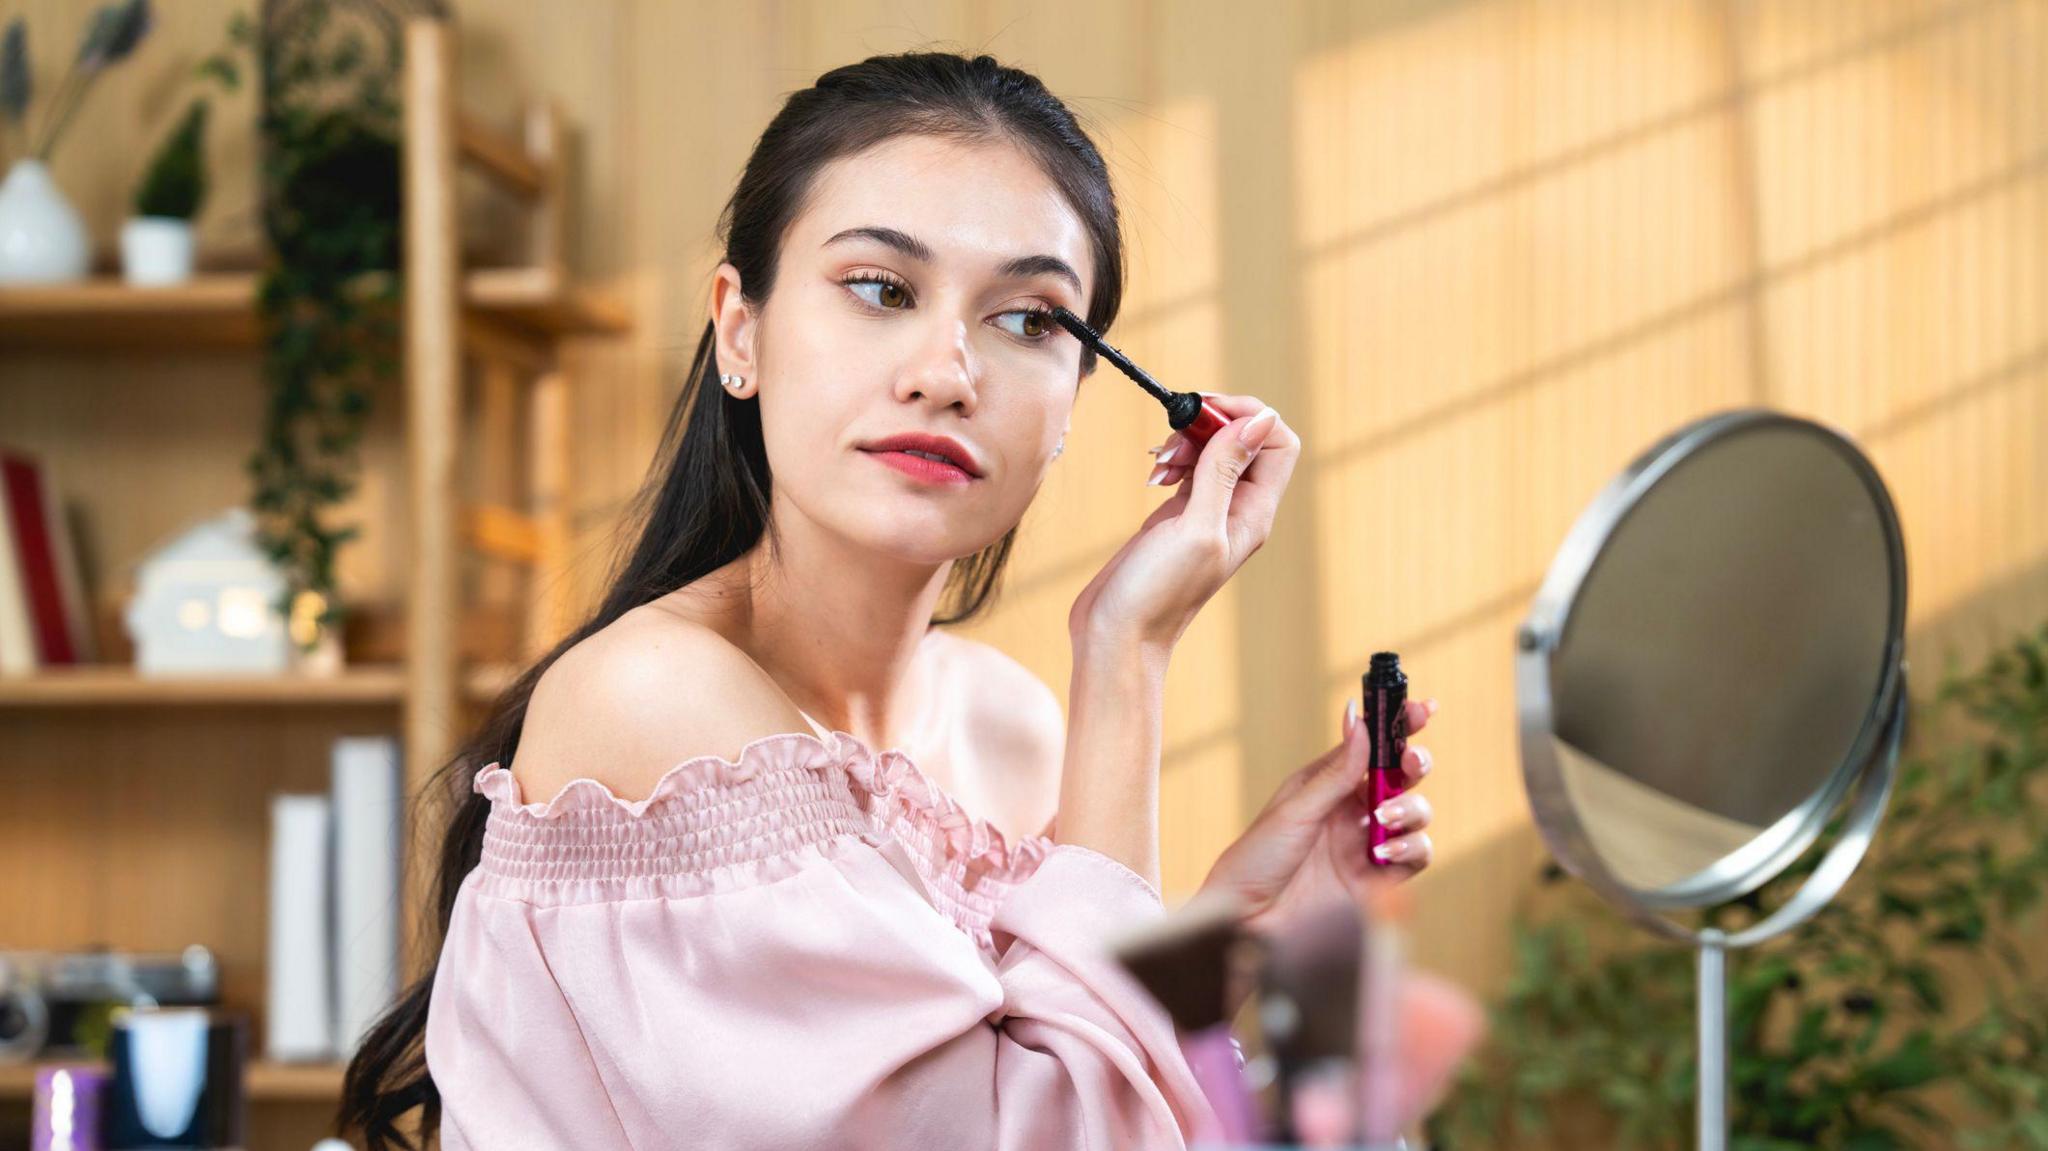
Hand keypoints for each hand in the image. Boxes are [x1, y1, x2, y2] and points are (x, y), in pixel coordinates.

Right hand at [1067, 395, 1299, 648]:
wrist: (1118, 635)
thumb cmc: (1156, 595)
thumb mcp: (1195, 526)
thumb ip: (1224, 471)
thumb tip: (1258, 422)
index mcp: (1254, 514)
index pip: (1277, 442)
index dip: (1246, 417)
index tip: (1205, 413)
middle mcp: (1237, 511)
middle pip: (1244, 440)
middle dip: (1209, 425)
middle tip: (1174, 438)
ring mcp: (1208, 512)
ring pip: (1214, 451)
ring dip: (1186, 442)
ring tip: (1159, 461)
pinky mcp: (1179, 516)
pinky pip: (1189, 469)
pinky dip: (1172, 460)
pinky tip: (1153, 473)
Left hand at [1197, 695, 1439, 934]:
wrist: (1248, 920)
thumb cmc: (1257, 860)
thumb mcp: (1295, 810)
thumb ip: (1336, 771)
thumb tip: (1358, 717)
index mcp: (1328, 784)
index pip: (1371, 747)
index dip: (1399, 726)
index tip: (1423, 708)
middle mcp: (1352, 810)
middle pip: (1403, 777)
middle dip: (1415, 765)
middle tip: (1410, 765)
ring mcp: (1367, 844)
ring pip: (1416, 814)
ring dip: (1411, 809)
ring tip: (1385, 817)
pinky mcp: (1379, 880)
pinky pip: (1416, 856)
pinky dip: (1410, 848)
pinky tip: (1384, 852)